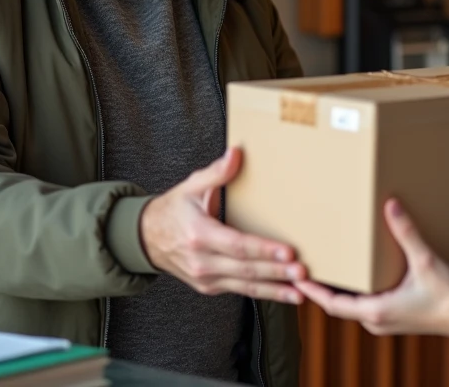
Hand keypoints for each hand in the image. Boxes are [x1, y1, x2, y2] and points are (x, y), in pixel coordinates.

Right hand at [140, 147, 304, 304]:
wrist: (146, 238)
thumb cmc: (173, 210)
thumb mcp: (191, 186)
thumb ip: (216, 172)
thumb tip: (237, 154)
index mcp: (199, 234)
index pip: (237, 245)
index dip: (263, 250)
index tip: (287, 252)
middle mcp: (202, 261)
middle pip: (245, 269)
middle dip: (276, 272)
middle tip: (302, 273)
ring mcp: (206, 278)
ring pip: (245, 286)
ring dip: (275, 289)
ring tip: (300, 291)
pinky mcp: (210, 287)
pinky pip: (240, 291)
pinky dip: (264, 293)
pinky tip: (285, 293)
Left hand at [295, 199, 448, 336]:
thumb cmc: (447, 295)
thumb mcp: (423, 260)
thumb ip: (406, 232)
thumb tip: (391, 205)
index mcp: (376, 311)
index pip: (332, 304)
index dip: (312, 290)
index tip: (295, 276)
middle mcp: (376, 321)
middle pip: (337, 305)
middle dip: (320, 288)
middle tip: (305, 267)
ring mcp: (384, 322)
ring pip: (350, 307)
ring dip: (336, 291)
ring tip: (325, 269)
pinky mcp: (393, 318)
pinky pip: (363, 307)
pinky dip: (352, 293)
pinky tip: (354, 276)